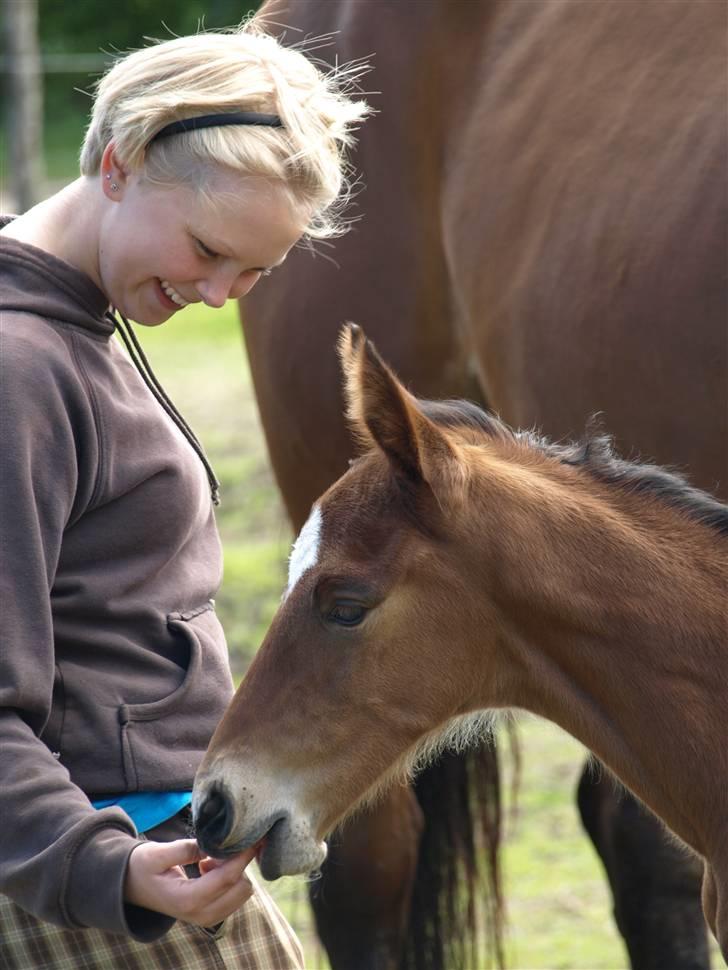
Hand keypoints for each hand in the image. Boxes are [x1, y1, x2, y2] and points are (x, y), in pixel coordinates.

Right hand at [124, 838, 256, 925]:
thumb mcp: (157, 852)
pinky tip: (208, 867)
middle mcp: (199, 914)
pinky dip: (230, 879)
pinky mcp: (209, 914)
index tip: (252, 836)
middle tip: (220, 847)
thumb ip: (186, 849)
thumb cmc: (142, 866)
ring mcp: (205, 918)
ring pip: (242, 894)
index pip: (227, 878)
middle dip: (239, 864)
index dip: (242, 856)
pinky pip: (234, 896)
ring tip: (208, 859)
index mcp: (186, 900)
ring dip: (234, 872)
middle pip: (241, 889)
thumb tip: (215, 843)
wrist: (131, 886)